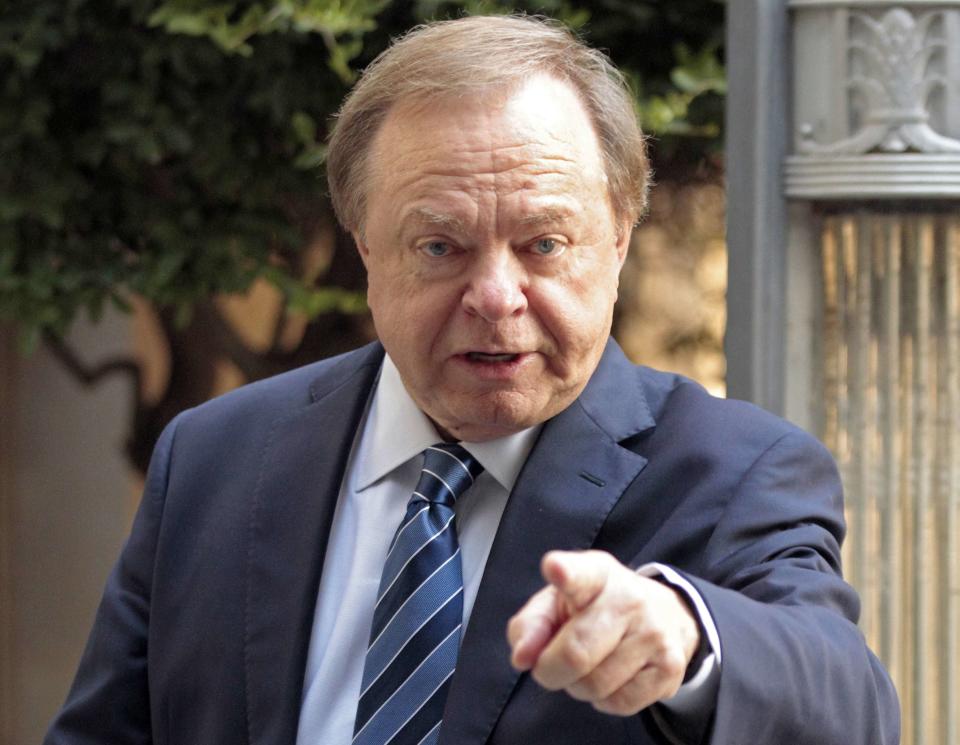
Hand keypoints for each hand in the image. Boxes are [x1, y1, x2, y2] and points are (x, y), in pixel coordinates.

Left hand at [506, 550, 700, 715]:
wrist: (666, 614)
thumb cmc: (595, 608)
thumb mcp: (558, 603)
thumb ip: (530, 626)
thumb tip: (522, 658)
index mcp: (595, 574)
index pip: (580, 574)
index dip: (565, 573)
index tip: (555, 568)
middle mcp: (629, 598)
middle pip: (576, 653)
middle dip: (550, 671)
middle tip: (550, 665)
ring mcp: (654, 633)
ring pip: (595, 685)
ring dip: (578, 686)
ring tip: (589, 665)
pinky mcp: (670, 667)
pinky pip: (619, 703)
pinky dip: (605, 700)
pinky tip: (613, 677)